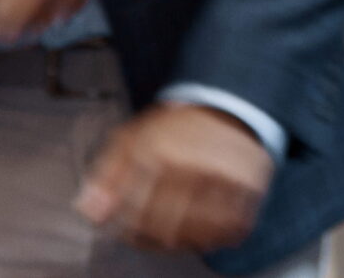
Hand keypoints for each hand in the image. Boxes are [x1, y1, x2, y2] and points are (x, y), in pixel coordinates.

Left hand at [75, 102, 272, 252]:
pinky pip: (230, 229)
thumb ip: (105, 176)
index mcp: (160, 150)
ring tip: (177, 227)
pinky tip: (204, 223)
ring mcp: (227, 174)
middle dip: (154, 237)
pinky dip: (215, 234)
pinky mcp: (252, 184)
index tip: (126, 227)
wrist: (225, 103)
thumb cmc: (174, 127)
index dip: (127, 229)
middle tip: (153, 230)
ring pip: (199, 234)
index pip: (136, 214)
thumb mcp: (129, 139)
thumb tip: (90, 212)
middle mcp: (196, 161)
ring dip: (184, 239)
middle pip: (167, 229)